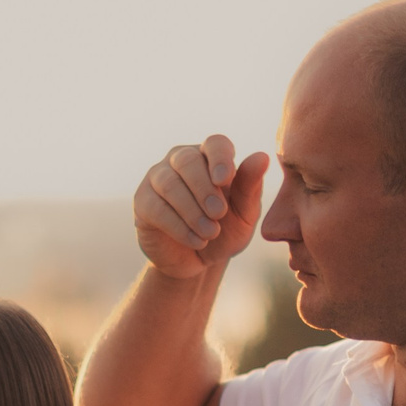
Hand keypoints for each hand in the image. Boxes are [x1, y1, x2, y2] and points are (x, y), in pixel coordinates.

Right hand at [133, 134, 270, 278]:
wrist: (199, 261)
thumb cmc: (225, 230)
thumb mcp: (244, 214)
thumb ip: (250, 187)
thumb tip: (262, 156)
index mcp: (210, 157)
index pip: (214, 144)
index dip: (220, 158)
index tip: (226, 180)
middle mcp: (180, 160)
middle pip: (187, 160)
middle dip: (204, 188)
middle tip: (219, 214)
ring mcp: (157, 179)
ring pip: (169, 184)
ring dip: (192, 211)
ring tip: (211, 233)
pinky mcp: (143, 202)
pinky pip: (156, 208)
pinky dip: (179, 227)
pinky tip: (197, 241)